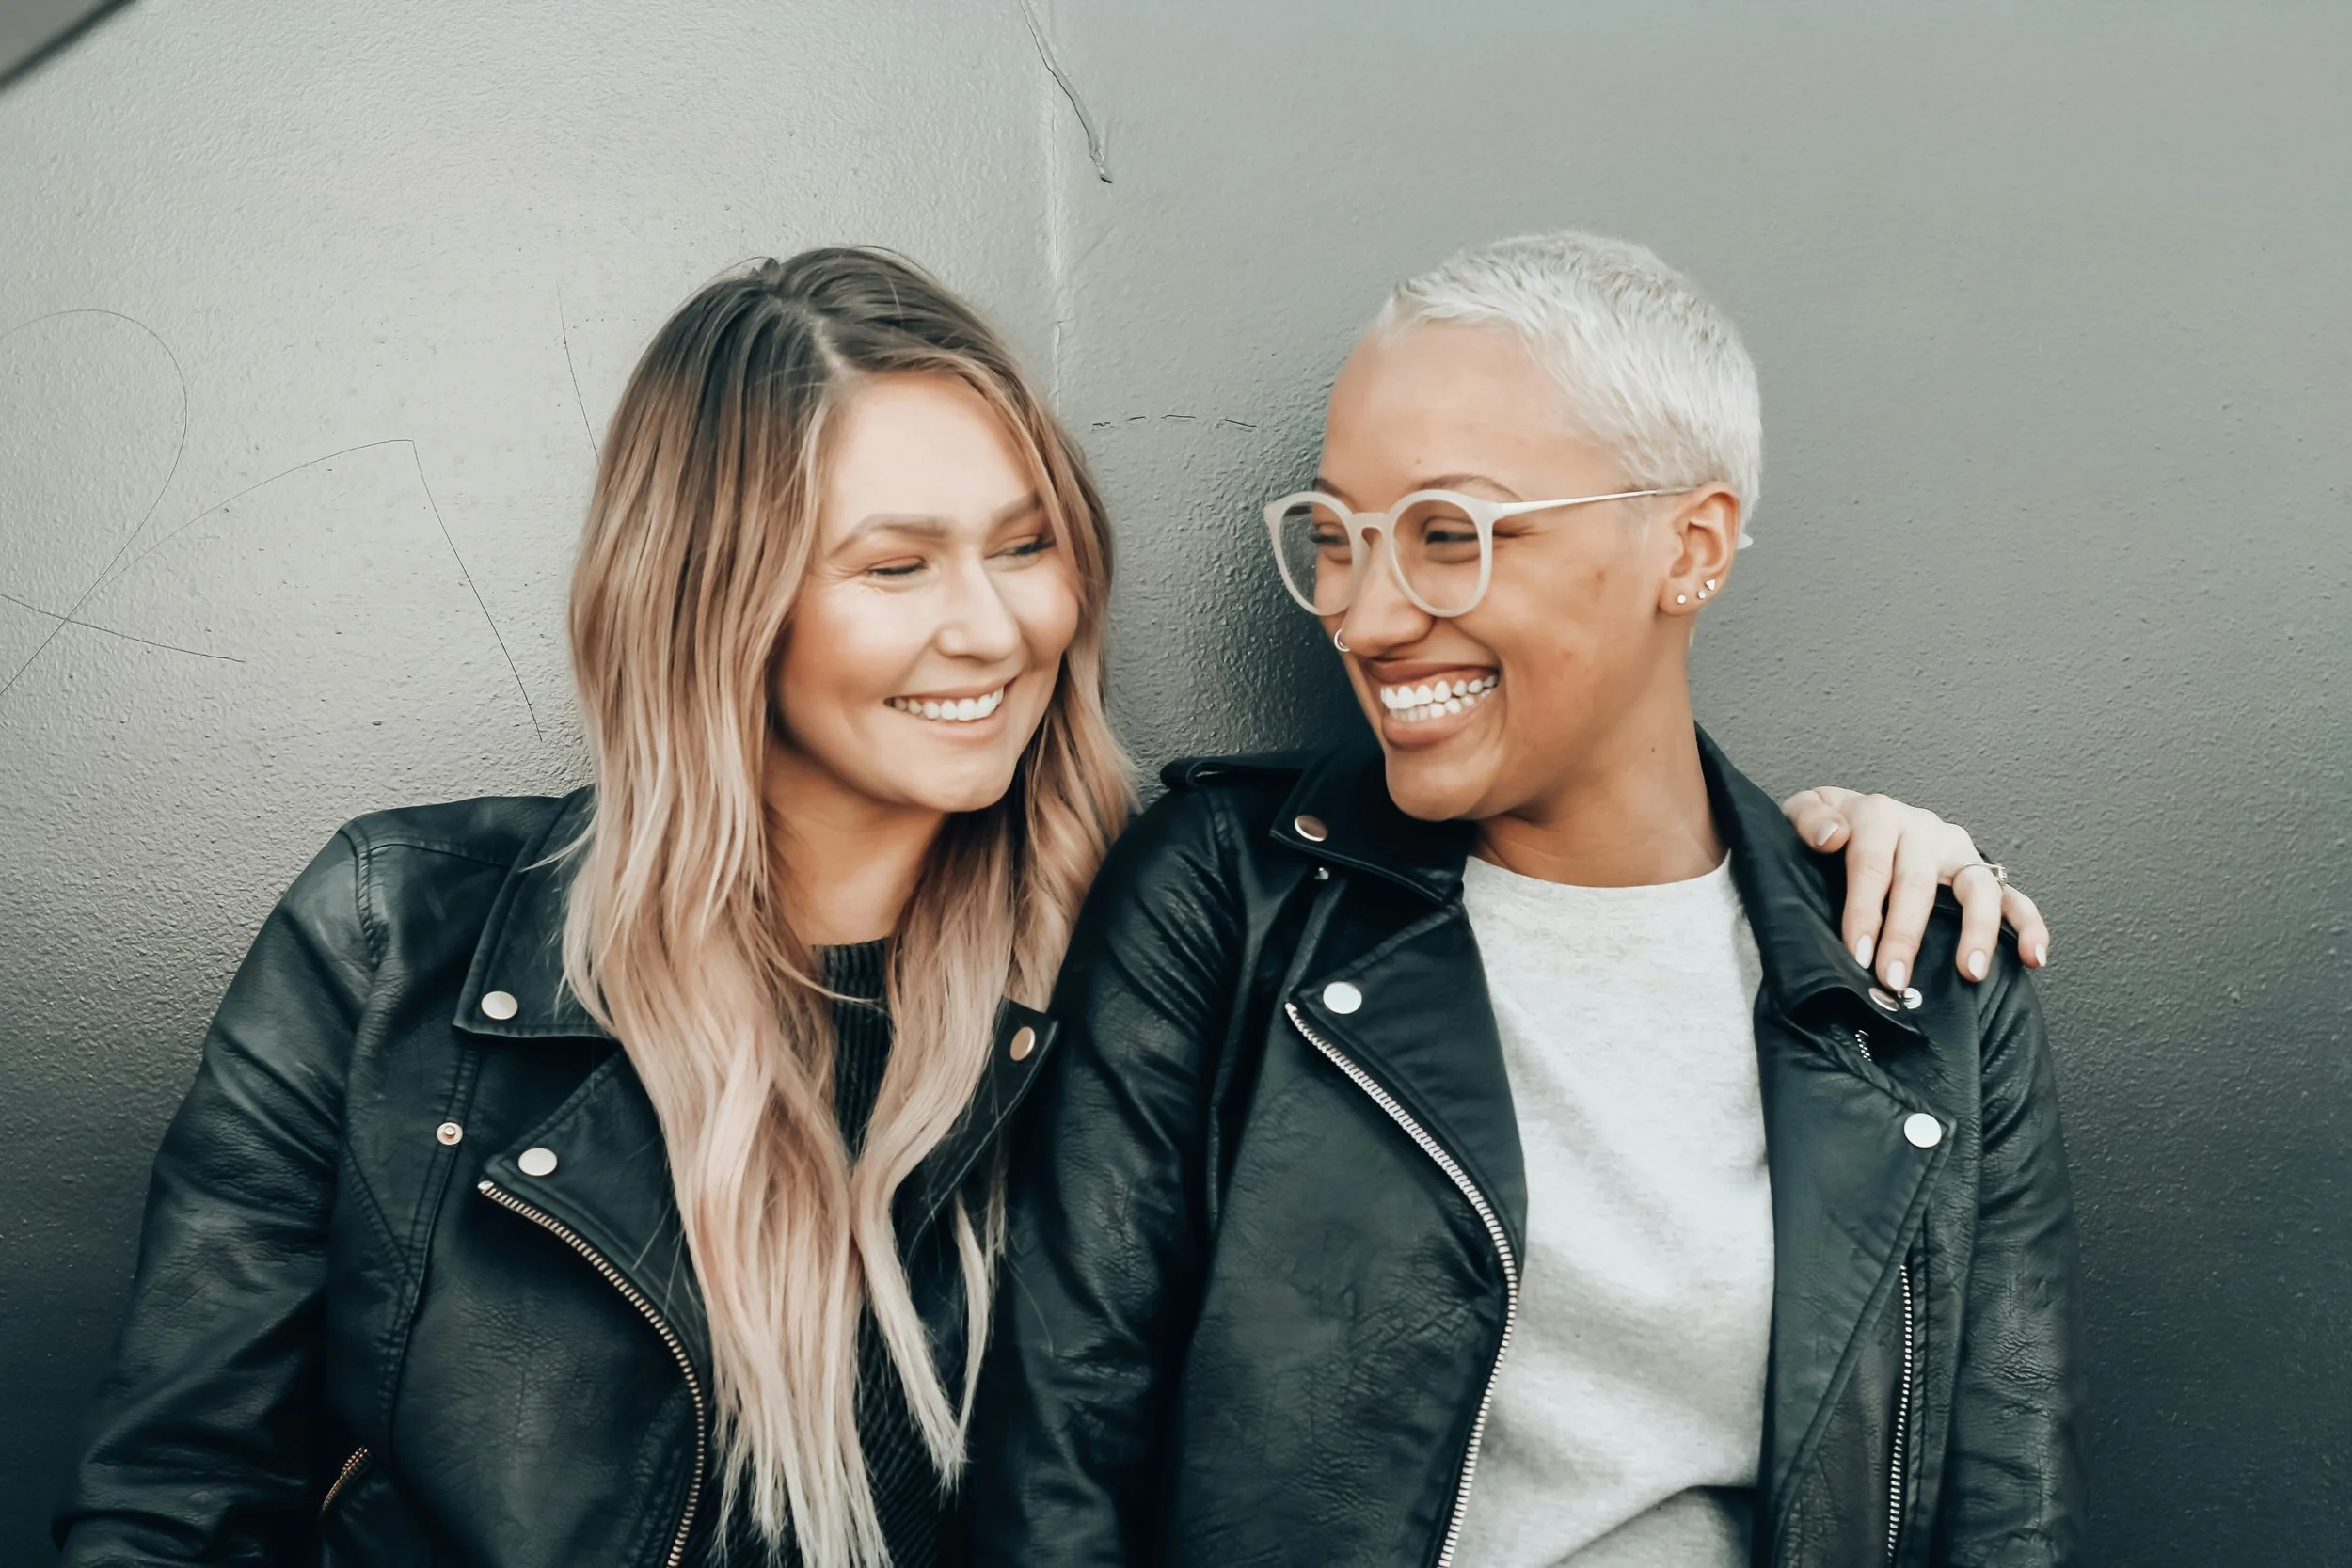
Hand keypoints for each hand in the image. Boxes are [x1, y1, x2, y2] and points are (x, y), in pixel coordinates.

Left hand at [1779, 786, 2049, 988]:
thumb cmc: (1829, 827)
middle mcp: (1923, 830)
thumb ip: (1808, 818)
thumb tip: (1831, 836)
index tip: (1858, 953)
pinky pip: (2013, 897)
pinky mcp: (1980, 871)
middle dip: (1906, 934)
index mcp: (1878, 815)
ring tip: (1969, 971)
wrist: (1852, 820)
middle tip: (1895, 977)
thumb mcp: (1804, 811)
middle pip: (1918, 884)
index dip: (1865, 910)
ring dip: (1977, 931)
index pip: (1872, 865)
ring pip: (1977, 888)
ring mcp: (1956, 851)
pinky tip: (2033, 956)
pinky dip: (2028, 925)